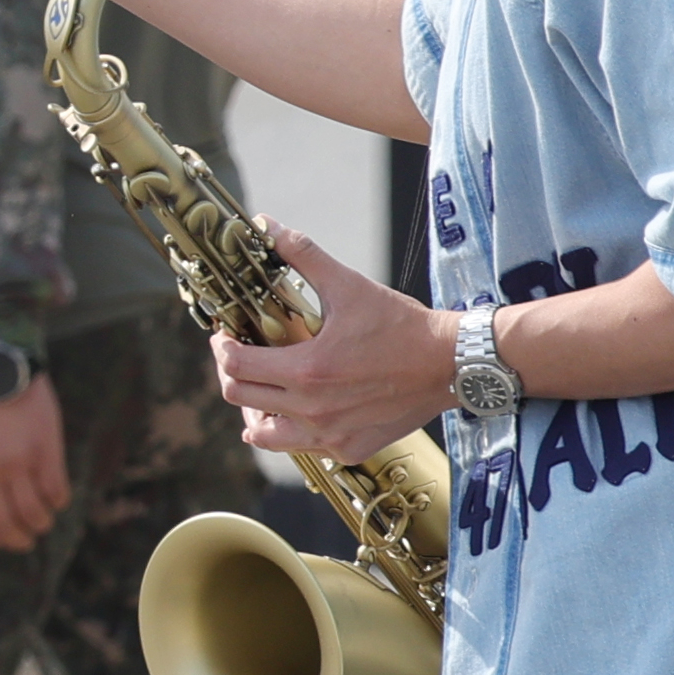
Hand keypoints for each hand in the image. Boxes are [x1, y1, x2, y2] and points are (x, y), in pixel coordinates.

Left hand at [0, 375, 70, 551]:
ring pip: (35, 513)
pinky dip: (58, 501)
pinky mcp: (46, 450)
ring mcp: (21, 463)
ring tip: (42, 522)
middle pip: (9, 526)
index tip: (0, 539)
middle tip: (25, 540)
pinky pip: (56, 491)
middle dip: (19, 539)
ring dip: (41, 523)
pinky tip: (56, 499)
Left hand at [210, 225, 454, 463]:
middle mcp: (314, 410)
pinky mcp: (350, 449)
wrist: (451, 364)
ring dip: (254, 410)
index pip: (236, 367)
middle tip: (240, 355)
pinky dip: (290, 430)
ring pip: (265, 435)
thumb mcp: (348, 285)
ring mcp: (331, 436)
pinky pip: (302, 447)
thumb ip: (303, 254)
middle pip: (241, 399)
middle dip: (232, 373)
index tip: (226, 335)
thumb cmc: (401, 326)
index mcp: (307, 370)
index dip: (222, 348)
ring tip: (261, 387)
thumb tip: (267, 225)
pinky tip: (296, 409)